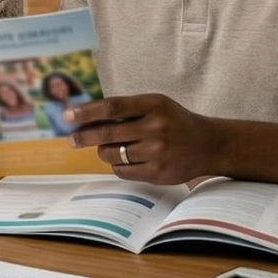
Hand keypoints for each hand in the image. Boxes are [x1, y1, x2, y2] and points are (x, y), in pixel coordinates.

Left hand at [65, 94, 221, 184]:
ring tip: (109, 147)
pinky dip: (117, 165)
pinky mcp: (157, 172)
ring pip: (111, 153)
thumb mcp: (156, 105)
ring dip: (103, 151)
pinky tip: (125, 159)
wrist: (209, 145)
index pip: (112, 107)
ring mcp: (156, 151)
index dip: (86, 111)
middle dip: (83, 136)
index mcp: (153, 105)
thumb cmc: (174, 122)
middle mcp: (155, 127)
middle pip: (107, 133)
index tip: (67, 115)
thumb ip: (127, 109)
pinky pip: (121, 170)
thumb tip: (86, 116)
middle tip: (71, 139)